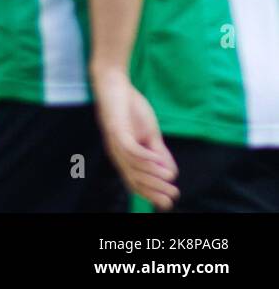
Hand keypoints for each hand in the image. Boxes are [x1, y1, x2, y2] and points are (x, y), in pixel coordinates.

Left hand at [91, 67, 178, 209]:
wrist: (115, 85)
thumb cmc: (131, 109)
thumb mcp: (150, 134)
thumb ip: (159, 153)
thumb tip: (172, 174)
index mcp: (123, 156)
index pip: (135, 182)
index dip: (151, 194)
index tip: (169, 203)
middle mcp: (117, 153)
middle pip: (134, 179)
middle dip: (154, 191)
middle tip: (173, 196)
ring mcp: (115, 142)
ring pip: (134, 167)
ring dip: (154, 176)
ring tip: (171, 181)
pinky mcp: (116, 130)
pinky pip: (131, 149)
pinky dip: (146, 158)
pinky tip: (160, 163)